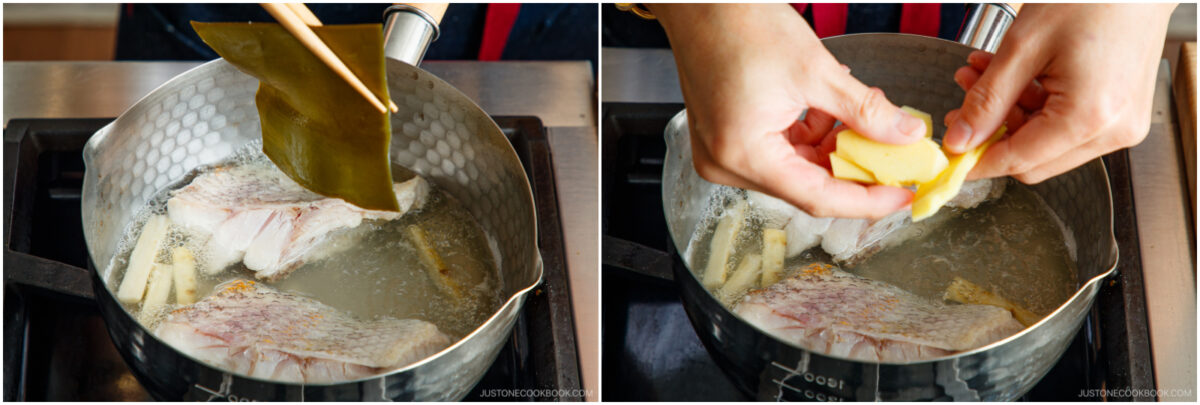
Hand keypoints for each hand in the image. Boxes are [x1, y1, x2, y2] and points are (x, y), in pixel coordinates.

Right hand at [649, 4, 926, 218]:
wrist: (700, 4)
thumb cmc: (740, 26)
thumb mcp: (815, 70)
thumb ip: (865, 110)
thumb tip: (906, 135)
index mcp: (743, 155)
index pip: (817, 197)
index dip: (867, 200)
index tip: (902, 195)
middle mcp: (727, 164)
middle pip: (805, 186)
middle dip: (853, 168)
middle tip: (893, 153)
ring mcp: (724, 153)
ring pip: (795, 169)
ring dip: (832, 148)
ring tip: (859, 115)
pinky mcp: (727, 139)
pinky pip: (778, 152)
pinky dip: (809, 136)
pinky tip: (828, 109)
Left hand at [943, 4, 1175, 182]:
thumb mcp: (1023, 47)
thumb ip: (987, 101)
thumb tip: (960, 141)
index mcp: (1089, 118)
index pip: (1018, 161)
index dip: (976, 160)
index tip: (947, 153)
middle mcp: (1112, 130)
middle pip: (1033, 160)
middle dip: (991, 133)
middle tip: (962, 107)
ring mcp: (1121, 123)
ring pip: (1045, 142)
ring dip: (1009, 113)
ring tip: (980, 77)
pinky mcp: (1121, 112)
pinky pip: (1067, 125)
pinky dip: (1034, 105)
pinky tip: (1012, 77)